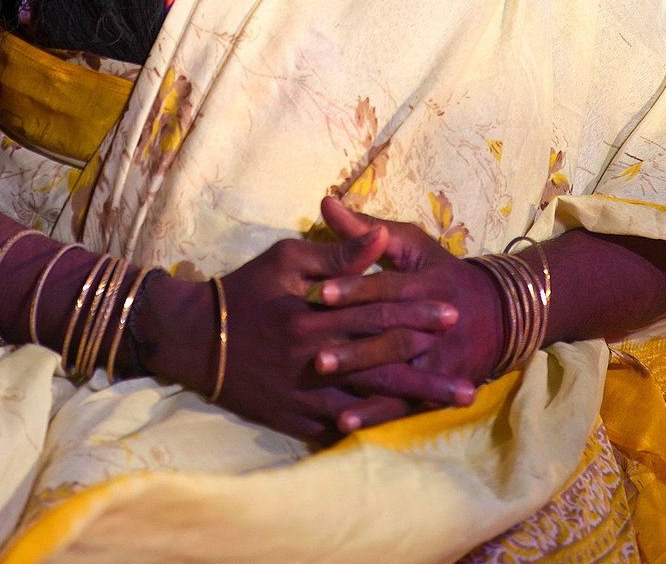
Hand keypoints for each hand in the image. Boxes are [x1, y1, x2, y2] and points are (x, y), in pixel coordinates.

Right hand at [220, 224, 449, 441]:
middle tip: (468, 370)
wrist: (196, 339)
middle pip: (384, 361)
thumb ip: (338, 253)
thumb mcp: (287, 260)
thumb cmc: (244, 291)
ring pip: (371, 399)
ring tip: (450, 402)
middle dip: (429, 366)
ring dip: (414, 401)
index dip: (417, 313)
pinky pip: (341, 425)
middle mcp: (317, 357)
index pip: (378, 312)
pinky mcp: (296, 417)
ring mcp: (307, 393)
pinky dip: (373, 425)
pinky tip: (402, 427)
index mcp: (318, 314)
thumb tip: (378, 238)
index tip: (452, 312)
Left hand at [308, 196, 506, 429]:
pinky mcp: (438, 385)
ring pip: (398, 371)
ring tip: (325, 385)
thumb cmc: (440, 271)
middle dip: (353, 344)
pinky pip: (407, 404)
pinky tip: (344, 424)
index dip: (355, 288)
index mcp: (424, 282)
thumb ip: (366, 229)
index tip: (319, 293)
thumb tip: (325, 201)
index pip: (387, 286)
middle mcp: (433, 321)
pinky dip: (376, 415)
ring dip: (362, 379)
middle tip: (314, 353)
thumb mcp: (410, 244)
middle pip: (391, 333)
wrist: (498, 314)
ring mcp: (439, 357)